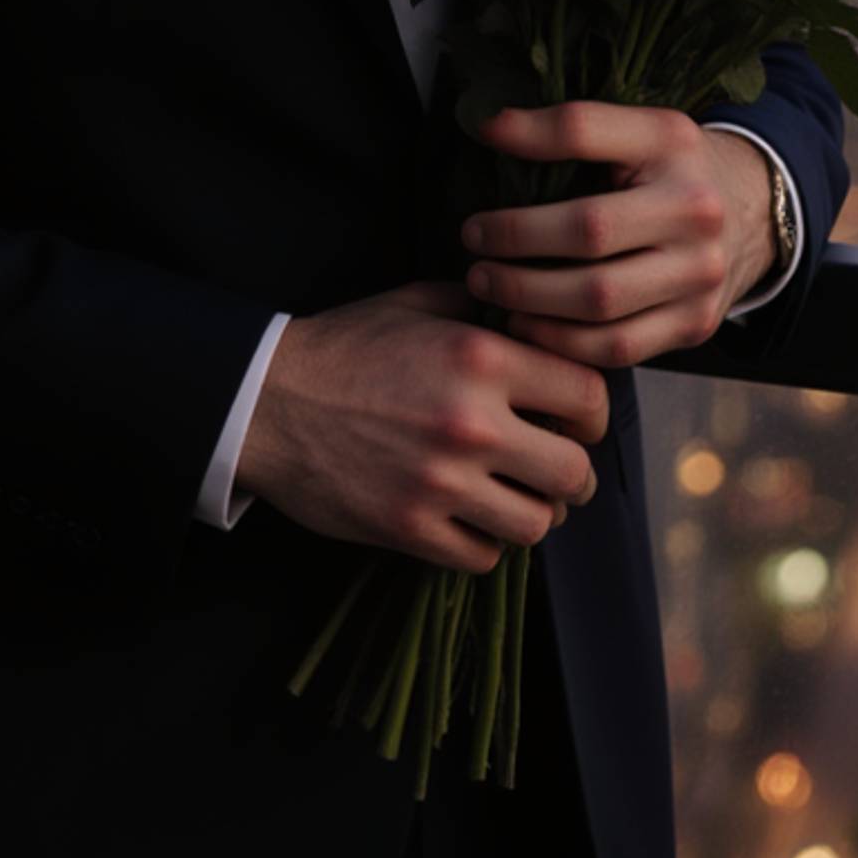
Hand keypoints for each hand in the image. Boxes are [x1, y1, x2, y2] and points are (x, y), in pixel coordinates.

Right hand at [234, 279, 608, 573]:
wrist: (266, 400)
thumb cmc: (344, 345)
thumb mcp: (417, 301)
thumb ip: (483, 309)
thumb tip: (536, 324)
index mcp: (480, 358)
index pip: (587, 397)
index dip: (591, 414)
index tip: (575, 421)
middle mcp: (470, 423)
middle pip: (574, 472)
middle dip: (572, 473)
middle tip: (555, 469)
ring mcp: (441, 482)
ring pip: (536, 524)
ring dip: (532, 512)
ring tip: (514, 498)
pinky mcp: (410, 528)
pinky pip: (483, 557)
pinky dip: (485, 543)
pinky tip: (469, 519)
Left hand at [460, 101, 778, 367]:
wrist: (752, 214)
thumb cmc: (671, 169)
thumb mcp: (638, 130)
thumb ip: (572, 126)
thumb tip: (488, 124)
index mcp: (673, 143)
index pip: (584, 130)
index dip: (528, 135)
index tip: (483, 138)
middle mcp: (695, 210)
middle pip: (588, 231)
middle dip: (515, 241)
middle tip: (472, 241)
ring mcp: (700, 275)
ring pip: (598, 300)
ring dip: (526, 297)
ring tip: (486, 284)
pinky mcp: (696, 324)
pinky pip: (615, 348)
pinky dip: (559, 341)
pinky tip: (525, 323)